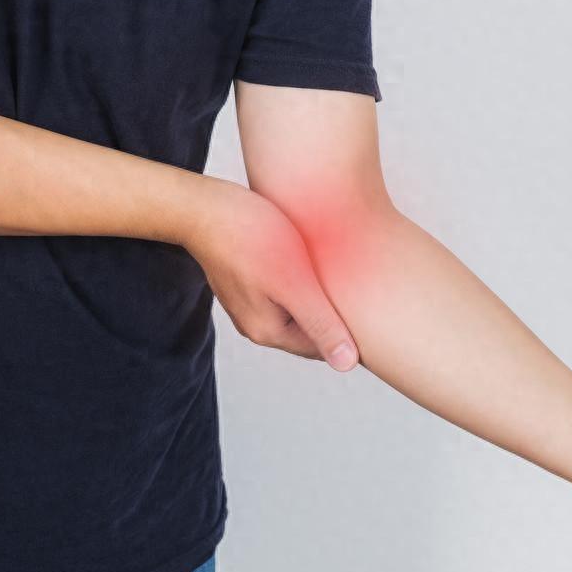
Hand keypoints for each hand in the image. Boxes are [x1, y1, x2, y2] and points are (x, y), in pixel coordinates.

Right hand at [183, 180, 358, 370]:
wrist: (203, 207)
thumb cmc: (251, 238)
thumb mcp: (295, 284)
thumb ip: (321, 324)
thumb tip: (347, 365)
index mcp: (268, 332)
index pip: (321, 347)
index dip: (347, 330)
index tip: (367, 303)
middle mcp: (254, 324)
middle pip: (308, 329)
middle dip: (330, 310)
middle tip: (356, 281)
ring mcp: (247, 302)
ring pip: (295, 307)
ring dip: (314, 292)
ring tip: (334, 266)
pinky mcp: (244, 281)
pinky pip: (281, 289)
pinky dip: (298, 278)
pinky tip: (308, 255)